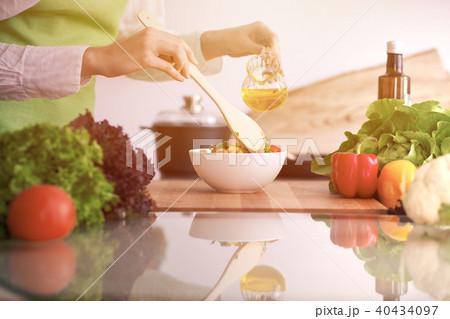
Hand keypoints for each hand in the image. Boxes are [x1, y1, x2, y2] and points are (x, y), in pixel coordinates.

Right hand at [82, 27, 197, 80]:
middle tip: (191, 70)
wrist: (103, 59)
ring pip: (176, 54)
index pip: (176, 39)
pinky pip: (167, 66)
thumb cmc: (122, 56)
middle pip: (179, 45)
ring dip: (184, 66)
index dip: (187, 50)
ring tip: (184, 75)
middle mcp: (151, 35)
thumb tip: (174, 60)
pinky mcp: (145, 58)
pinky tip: (179, 78)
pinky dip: (176, 73)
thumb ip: (157, 50)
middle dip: (189, 58)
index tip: (193, 60)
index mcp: (151, 31)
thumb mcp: (142, 47)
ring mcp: (148, 46)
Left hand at [201, 21, 280, 64]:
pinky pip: (267, 55)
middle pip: (275, 46)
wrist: (222, 43)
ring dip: (275, 61)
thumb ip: (257, 48)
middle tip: (279, 70)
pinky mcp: (259, 47)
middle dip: (277, 58)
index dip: (276, 49)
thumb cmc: (231, 40)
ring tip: (278, 72)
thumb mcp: (244, 45)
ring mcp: (261, 40)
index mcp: (260, 28)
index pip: (273, 38)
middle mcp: (263, 33)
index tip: (276, 59)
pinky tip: (271, 70)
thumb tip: (268, 54)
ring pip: (272, 51)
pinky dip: (270, 62)